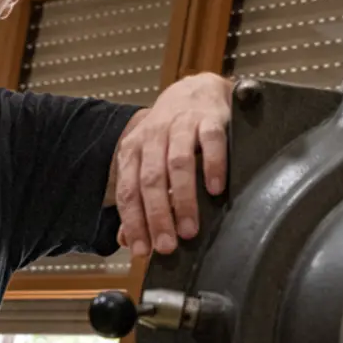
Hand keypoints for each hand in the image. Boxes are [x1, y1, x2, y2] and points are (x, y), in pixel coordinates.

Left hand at [110, 72, 231, 257]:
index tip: (142, 251)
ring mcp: (182, 125)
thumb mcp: (148, 162)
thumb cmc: (171, 134)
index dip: (133, 222)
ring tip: (190, 229)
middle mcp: (154, 136)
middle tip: (167, 246)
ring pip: (177, 163)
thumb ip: (138, 200)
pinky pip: (210, 141)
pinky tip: (216, 189)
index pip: (128, 190)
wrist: (196, 91)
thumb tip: (127, 239)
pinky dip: (212, 166)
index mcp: (134, 150)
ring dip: (183, 199)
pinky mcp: (209, 118)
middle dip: (158, 217)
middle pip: (151, 180)